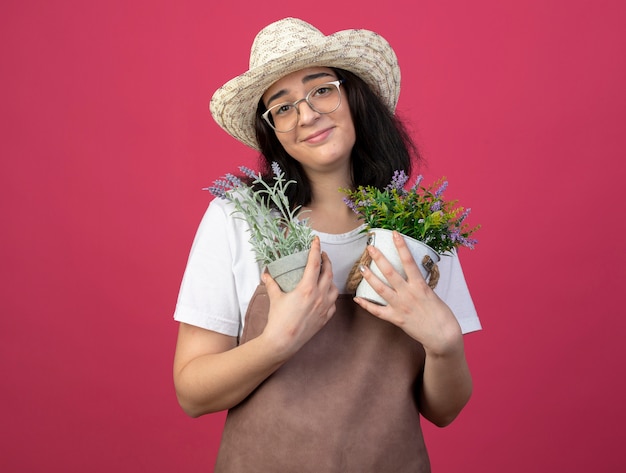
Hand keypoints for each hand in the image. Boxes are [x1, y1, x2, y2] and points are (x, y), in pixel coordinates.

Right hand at [260, 236, 338, 358]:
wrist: (283, 342)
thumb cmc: (278, 320)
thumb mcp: (274, 298)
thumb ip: (271, 283)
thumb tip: (266, 273)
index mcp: (307, 288)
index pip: (314, 263)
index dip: (315, 249)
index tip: (316, 240)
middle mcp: (319, 296)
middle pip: (328, 272)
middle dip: (326, 261)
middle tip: (322, 255)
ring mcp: (325, 307)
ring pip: (334, 287)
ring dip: (330, 278)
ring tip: (324, 275)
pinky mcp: (326, 317)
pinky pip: (333, 302)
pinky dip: (330, 295)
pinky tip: (325, 294)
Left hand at [353, 231, 462, 355]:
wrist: (443, 336)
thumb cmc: (442, 315)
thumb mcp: (432, 294)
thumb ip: (420, 285)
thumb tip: (413, 275)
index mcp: (420, 286)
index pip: (409, 261)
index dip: (401, 246)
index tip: (394, 234)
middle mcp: (408, 294)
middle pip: (390, 272)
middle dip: (379, 258)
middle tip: (370, 248)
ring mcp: (400, 306)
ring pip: (380, 289)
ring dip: (369, 277)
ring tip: (361, 267)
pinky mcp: (396, 319)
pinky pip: (377, 311)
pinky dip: (366, 305)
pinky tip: (357, 298)